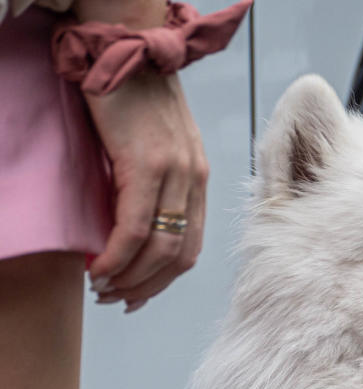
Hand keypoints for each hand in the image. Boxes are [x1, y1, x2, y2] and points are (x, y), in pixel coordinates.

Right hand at [84, 71, 207, 312]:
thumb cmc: (135, 98)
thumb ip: (155, 185)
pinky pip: (135, 226)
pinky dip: (116, 255)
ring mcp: (176, 173)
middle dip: (147, 286)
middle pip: (179, 256)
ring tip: (102, 287)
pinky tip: (97, 266)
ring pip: (159, 248)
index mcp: (200, 180)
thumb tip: (135, 227)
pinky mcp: (148, 164)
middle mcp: (195, 180)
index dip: (166, 280)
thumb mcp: (156, 148)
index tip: (139, 294)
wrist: (127, 50)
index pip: (191, 246)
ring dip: (129, 277)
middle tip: (116, 299)